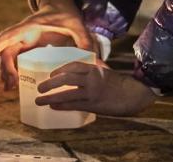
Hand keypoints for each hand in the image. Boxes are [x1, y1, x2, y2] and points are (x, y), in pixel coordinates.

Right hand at [0, 0, 91, 89]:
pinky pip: (14, 58)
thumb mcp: (78, 25)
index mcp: (32, 25)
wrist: (61, 5)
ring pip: (8, 55)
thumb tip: (94, 61)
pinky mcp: (26, 45)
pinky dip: (12, 69)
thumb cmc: (67, 14)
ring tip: (8, 88)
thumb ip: (85, 41)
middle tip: (8, 85)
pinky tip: (13, 84)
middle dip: (3, 67)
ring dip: (5, 70)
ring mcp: (23, 39)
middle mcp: (23, 32)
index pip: (10, 35)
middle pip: (6, 49)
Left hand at [35, 61, 156, 115]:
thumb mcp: (105, 70)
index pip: (73, 66)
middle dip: (51, 83)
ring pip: (67, 94)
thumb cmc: (117, 83)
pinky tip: (53, 106)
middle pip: (66, 79)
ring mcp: (91, 92)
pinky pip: (73, 105)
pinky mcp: (93, 104)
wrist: (132, 95)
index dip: (60, 69)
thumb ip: (92, 67)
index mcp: (94, 69)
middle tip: (40, 87)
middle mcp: (91, 79)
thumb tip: (79, 66)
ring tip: (40, 100)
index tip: (51, 74)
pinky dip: (61, 106)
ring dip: (51, 97)